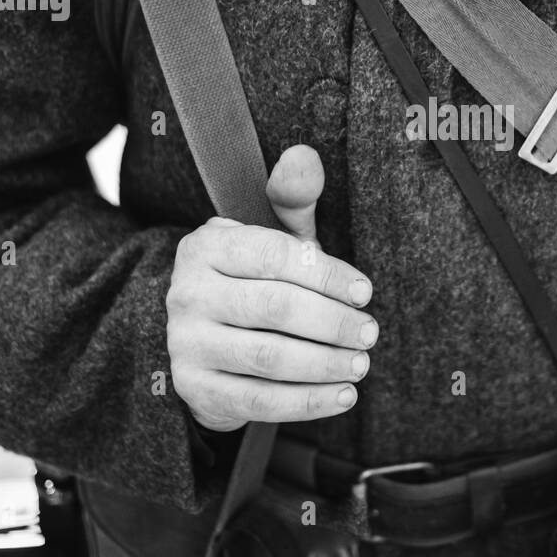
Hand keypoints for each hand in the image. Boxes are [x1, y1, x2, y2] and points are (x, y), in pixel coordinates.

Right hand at [167, 145, 374, 430]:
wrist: (202, 336)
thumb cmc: (252, 278)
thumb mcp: (271, 236)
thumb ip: (293, 199)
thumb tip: (304, 154)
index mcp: (208, 246)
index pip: (274, 256)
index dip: (327, 274)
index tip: (365, 291)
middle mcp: (189, 293)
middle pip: (274, 308)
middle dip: (332, 322)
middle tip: (370, 332)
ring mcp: (187, 344)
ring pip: (268, 358)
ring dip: (325, 364)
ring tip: (361, 364)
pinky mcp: (195, 389)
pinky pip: (258, 402)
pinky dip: (308, 402)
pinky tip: (343, 396)